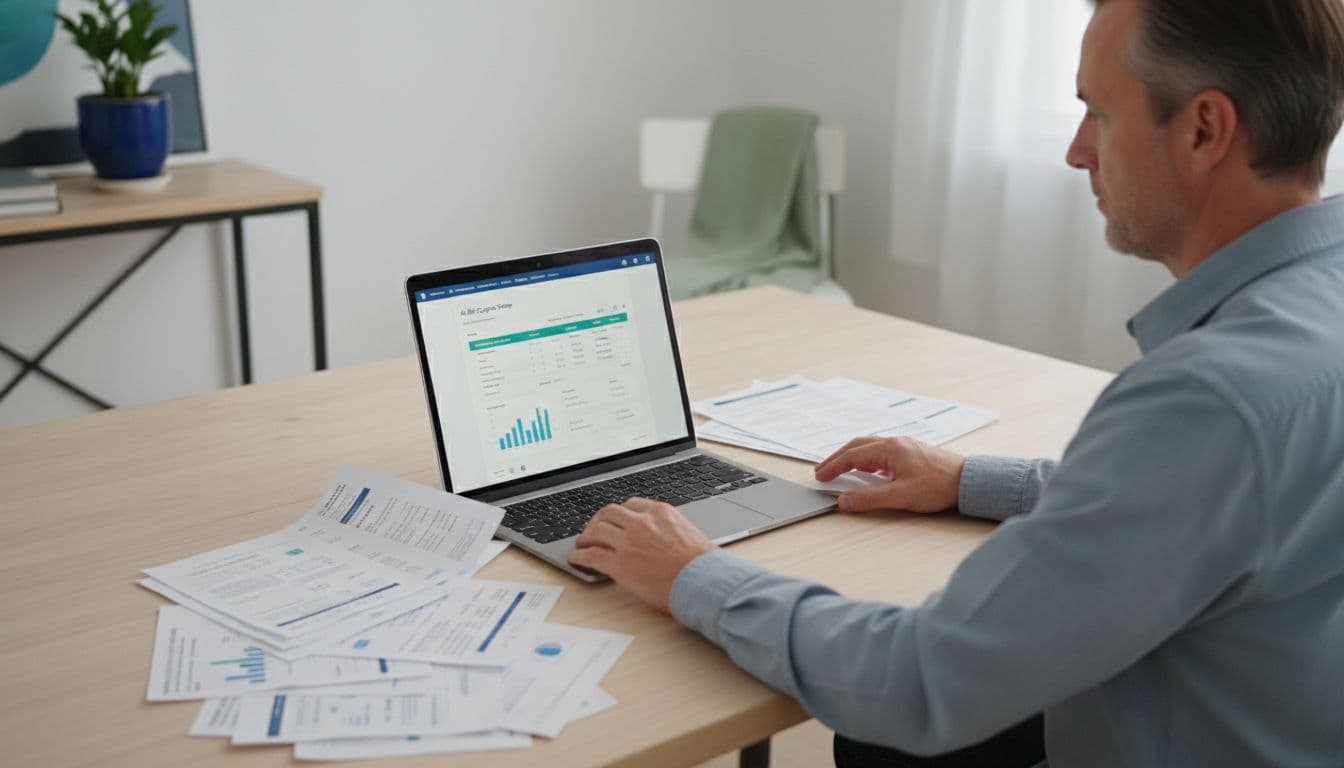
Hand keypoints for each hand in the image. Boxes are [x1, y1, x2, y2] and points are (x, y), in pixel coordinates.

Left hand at [568, 497, 715, 612]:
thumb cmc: (703, 564)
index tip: (615, 519)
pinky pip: (591, 556)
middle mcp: (642, 523)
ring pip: (596, 531)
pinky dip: (580, 556)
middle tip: (594, 528)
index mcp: (660, 513)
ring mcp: (628, 543)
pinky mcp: (619, 565)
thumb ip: (670, 529)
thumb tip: (663, 537)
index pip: (632, 504)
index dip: (620, 513)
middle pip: (610, 513)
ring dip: (586, 536)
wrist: (703, 582)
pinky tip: (577, 558)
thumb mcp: (689, 533)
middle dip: (598, 519)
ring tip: (582, 543)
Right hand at [813, 436, 964, 513]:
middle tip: (822, 470)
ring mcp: (903, 445)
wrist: (968, 481)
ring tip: (839, 468)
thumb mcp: (901, 496)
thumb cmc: (939, 486)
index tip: (820, 476)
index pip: (852, 456)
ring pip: (868, 446)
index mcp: (889, 449)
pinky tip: (866, 469)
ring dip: (850, 456)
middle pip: (856, 445)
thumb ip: (869, 498)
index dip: (833, 466)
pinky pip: (880, 451)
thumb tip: (844, 500)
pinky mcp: (910, 452)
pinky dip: (865, 458)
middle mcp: (894, 442)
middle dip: (837, 457)